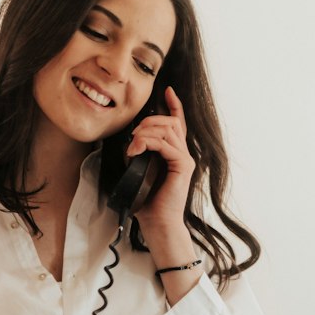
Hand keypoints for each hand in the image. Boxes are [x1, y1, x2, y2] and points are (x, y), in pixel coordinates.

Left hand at [128, 87, 193, 241]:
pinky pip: (165, 144)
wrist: (158, 224)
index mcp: (175, 154)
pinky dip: (147, 143)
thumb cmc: (148, 203)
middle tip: (132, 135)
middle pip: (170, 122)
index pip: (178, 123)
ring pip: (167, 129)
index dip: (174, 105)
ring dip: (145, 132)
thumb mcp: (138, 172)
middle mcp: (183, 154)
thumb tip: (129, 142)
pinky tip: (135, 151)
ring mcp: (185, 159)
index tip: (168, 90)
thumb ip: (138, 155)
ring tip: (132, 145)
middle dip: (148, 122)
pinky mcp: (183, 166)